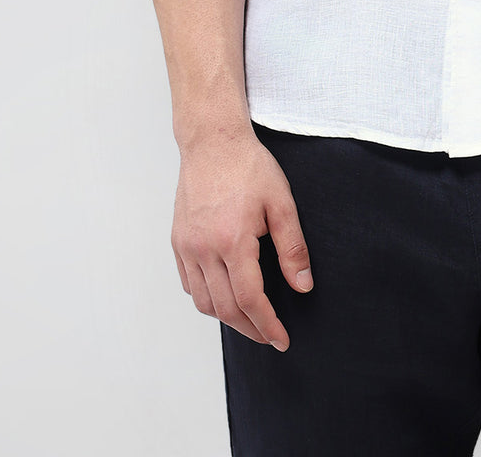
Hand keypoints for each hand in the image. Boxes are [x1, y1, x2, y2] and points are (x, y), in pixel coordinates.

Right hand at [171, 126, 313, 351]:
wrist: (212, 140)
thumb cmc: (249, 166)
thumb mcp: (282, 202)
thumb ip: (293, 247)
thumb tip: (302, 286)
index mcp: (232, 241)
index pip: (249, 300)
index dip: (267, 325)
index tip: (282, 339)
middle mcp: (203, 248)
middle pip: (225, 308)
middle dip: (249, 328)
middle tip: (269, 336)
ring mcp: (186, 246)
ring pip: (202, 301)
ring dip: (226, 318)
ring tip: (249, 319)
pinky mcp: (178, 240)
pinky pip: (189, 283)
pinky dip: (206, 298)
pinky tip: (224, 294)